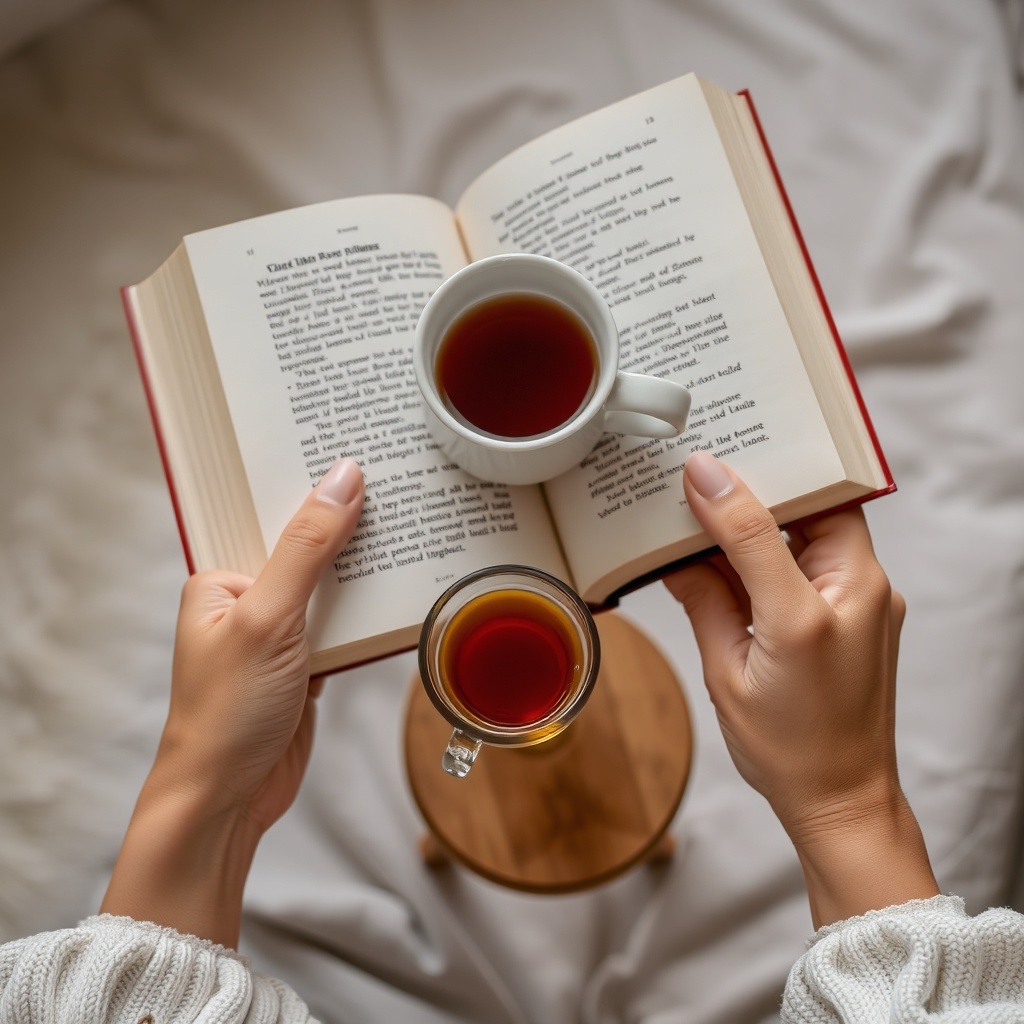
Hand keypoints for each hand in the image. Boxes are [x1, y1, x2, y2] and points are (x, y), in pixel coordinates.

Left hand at [101, 457, 363, 945]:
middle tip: (402, 479)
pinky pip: (347, 627)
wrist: (227, 802)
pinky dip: (373, 615)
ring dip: (368, 572)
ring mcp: (281, 636)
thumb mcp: (269, 617)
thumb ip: (307, 548)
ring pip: (334, 589)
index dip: (315, 486)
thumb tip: (342, 477)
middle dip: (351, 525)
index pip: (274, 516)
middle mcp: (250, 602)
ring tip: (416, 523)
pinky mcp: (308, 667)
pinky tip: (406, 590)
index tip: (361, 450)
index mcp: (222, 579)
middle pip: (311, 550)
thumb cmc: (225, 712)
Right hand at [666, 451, 937, 926]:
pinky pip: (821, 558)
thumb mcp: (728, 671)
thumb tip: (674, 547)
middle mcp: (861, 592)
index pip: (776, 519)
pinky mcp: (863, 609)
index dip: (733, 488)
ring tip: (717, 507)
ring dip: (770, 515)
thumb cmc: (789, 749)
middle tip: (709, 471)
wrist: (843, 800)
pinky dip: (782, 547)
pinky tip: (740, 552)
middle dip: (761, 484)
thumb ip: (704, 597)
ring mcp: (869, 599)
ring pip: (818, 527)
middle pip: (813, 506)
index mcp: (820, 609)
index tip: (696, 469)